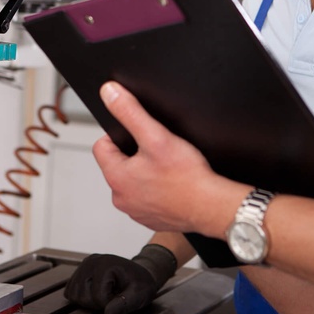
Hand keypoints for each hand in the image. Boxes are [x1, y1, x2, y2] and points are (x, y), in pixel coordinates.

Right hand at [64, 244, 177, 313]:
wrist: (139, 273)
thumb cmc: (140, 283)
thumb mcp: (139, 294)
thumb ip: (124, 304)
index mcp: (106, 264)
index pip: (98, 297)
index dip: (110, 303)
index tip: (120, 296)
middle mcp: (92, 261)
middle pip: (82, 296)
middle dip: (97, 302)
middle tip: (112, 295)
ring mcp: (84, 265)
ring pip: (74, 294)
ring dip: (88, 300)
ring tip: (104, 293)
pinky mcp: (79, 270)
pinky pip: (70, 290)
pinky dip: (80, 296)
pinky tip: (94, 292)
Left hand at [93, 81, 245, 236]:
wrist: (211, 207)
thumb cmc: (187, 176)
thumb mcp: (156, 135)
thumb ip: (130, 112)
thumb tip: (109, 93)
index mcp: (116, 177)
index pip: (102, 146)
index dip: (121, 136)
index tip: (142, 137)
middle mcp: (121, 198)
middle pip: (119, 164)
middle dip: (136, 155)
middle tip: (159, 153)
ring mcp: (136, 211)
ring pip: (134, 181)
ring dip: (147, 173)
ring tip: (168, 169)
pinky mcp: (152, 219)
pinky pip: (148, 197)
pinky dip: (158, 190)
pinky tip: (174, 184)